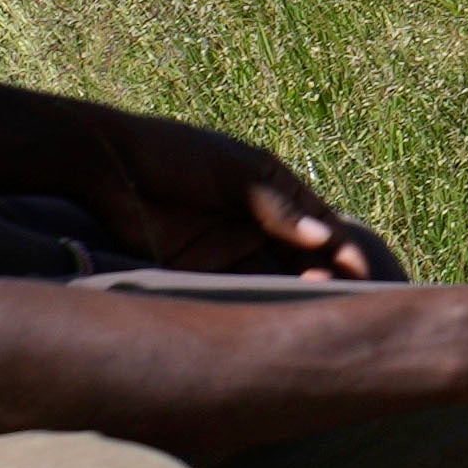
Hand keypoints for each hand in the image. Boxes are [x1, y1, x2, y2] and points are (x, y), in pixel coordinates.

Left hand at [74, 111, 397, 282]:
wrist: (106, 166)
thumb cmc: (175, 156)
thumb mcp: (234, 174)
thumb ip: (278, 208)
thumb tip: (325, 237)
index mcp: (272, 188)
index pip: (319, 222)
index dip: (341, 247)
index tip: (361, 273)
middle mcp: (256, 220)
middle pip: (301, 254)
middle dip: (323, 274)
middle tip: (338, 297)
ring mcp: (227, 245)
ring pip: (272, 275)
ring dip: (293, 290)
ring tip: (308, 304)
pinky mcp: (197, 268)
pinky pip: (233, 288)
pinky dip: (253, 300)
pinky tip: (270, 312)